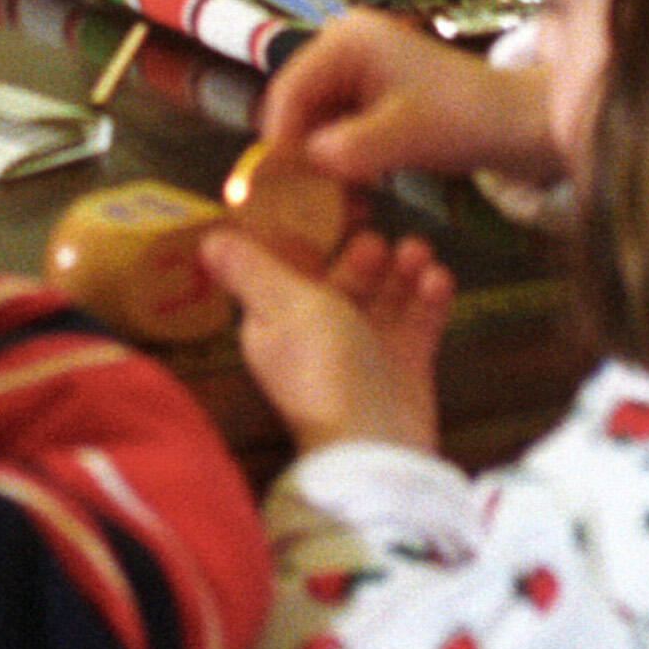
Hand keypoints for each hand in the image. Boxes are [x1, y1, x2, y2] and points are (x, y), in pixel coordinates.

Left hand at [204, 217, 453, 456]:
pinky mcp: (404, 366)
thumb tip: (209, 240)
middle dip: (365, 256)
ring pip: (384, 298)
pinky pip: (417, 323)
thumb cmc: (324, 367)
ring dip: (402, 270)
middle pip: (343, 282)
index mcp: (276, 321)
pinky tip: (439, 280)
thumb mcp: (281, 304)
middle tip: (382, 239)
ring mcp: (365, 352)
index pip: (290, 270)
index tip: (333, 205)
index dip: (311, 238)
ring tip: (420, 251)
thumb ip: (249, 267)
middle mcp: (318, 335)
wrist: (378, 444)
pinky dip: (428, 300)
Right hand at [256, 9, 564, 205]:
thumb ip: (352, 148)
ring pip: (312, 121)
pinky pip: (335, 130)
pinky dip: (338, 161)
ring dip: (317, 162)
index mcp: (347, 40)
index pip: (289, 88)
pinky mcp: (369, 97)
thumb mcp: (407, 135)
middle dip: (297, 152)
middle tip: (299, 202)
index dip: (278, 137)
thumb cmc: (467, 118)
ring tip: (326, 203)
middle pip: (296, 105)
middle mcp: (343, 47)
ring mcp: (355, 71)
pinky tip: (349, 193)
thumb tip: (305, 162)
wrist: (520, 126)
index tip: (275, 186)